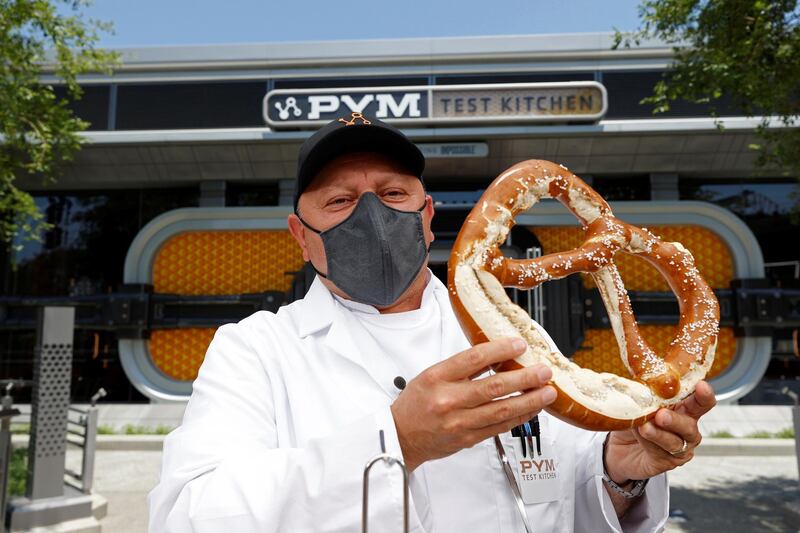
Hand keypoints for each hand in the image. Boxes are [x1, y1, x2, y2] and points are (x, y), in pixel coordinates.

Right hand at [391, 338, 556, 470]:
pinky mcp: (468, 439)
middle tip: (543, 371)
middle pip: (493, 386)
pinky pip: (500, 427)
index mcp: (437, 377)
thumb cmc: (416, 404)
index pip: (473, 358)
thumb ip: (461, 368)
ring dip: (529, 400)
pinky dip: (519, 417)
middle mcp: (448, 399)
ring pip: (502, 410)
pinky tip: (532, 409)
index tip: (519, 345)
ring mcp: (459, 422)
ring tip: (547, 392)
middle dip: (524, 378)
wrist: (401, 437)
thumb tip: (496, 355)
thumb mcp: (431, 376)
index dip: (500, 350)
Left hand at [604, 381, 715, 483]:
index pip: (700, 403)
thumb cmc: (634, 421)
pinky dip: (648, 442)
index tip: (701, 385)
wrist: (618, 448)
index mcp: (684, 410)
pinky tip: (640, 435)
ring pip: (674, 442)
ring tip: (645, 427)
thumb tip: (637, 387)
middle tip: (661, 415)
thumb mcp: (637, 405)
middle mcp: (686, 430)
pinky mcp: (666, 463)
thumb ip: (644, 397)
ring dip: (659, 434)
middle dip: (676, 420)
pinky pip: (659, 453)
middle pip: (690, 426)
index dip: (704, 396)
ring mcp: (679, 449)